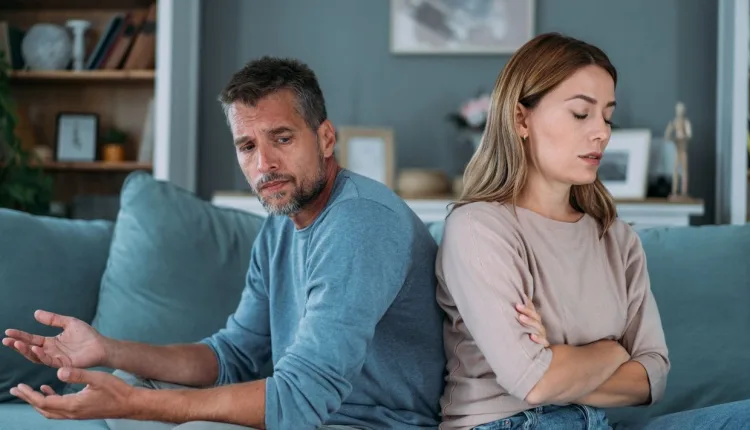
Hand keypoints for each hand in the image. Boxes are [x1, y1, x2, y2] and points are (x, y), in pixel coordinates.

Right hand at [2, 310, 108, 368]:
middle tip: (6, 340)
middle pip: (30, 349)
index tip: (8, 332)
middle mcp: (51, 352)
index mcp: (51, 343)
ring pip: (36, 357)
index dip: (20, 336)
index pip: (32, 339)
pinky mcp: (64, 364)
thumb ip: (53, 319)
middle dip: (18, 345)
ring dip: (26, 350)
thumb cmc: (87, 335)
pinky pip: (49, 361)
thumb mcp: (69, 323)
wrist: (101, 345)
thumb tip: (36, 313)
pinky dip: (41, 355)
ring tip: (17, 343)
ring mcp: (56, 359)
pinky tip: (35, 348)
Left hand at [10, 368, 134, 419]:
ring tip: (29, 391)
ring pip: (49, 411)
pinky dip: (49, 401)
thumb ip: (78, 375)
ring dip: (37, 402)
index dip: (29, 395)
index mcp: (73, 404)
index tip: (19, 387)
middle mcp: (71, 412)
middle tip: (17, 390)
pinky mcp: (80, 412)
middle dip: (28, 399)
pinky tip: (50, 390)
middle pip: (43, 409)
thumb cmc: (116, 390)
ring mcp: (76, 414)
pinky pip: (58, 410)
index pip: (44, 402)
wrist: (129, 404)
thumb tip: (59, 372)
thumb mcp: (98, 378)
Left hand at [516, 296, 548, 347]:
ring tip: (521, 317)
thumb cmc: (530, 338)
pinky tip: (531, 336)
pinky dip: (537, 338)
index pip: (533, 311)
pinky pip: (543, 342)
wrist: (539, 354)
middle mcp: (540, 328)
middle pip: (535, 317)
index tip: (517, 302)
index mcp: (536, 322)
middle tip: (517, 306)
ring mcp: (542, 336)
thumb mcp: (527, 327)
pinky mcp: (544, 346)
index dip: (526, 306)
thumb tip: (521, 299)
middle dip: (527, 311)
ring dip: (530, 322)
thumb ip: (525, 316)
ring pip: (538, 327)